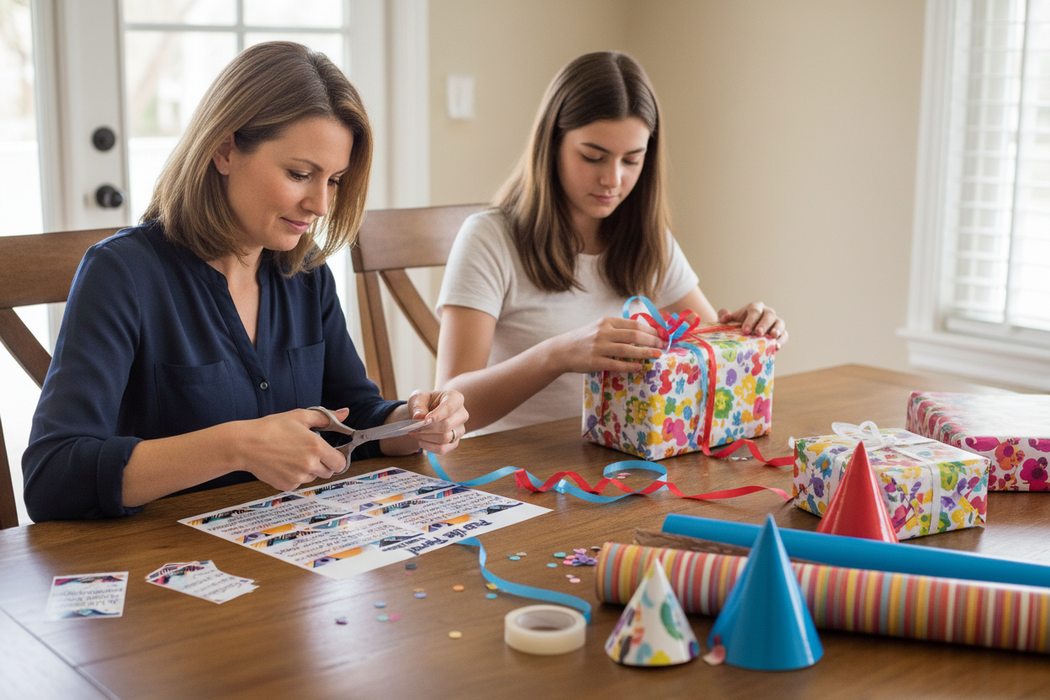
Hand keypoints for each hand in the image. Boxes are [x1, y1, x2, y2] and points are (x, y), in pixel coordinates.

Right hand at [242, 408, 348, 490]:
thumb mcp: (300, 416)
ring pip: (313, 477)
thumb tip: (345, 413)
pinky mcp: (287, 485)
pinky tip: (283, 463)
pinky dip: (295, 475)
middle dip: (323, 463)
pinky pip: (298, 482)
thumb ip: (326, 417)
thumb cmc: (272, 428)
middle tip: (308, 452)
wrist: (245, 444)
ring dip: (309, 469)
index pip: (340, 463)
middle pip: (328, 472)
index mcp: (317, 447)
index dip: (337, 458)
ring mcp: (298, 477)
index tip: (330, 453)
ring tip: (292, 455)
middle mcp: (310, 465)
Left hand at [392, 389, 468, 454]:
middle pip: (447, 425)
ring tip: (415, 433)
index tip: (424, 421)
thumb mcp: (418, 398)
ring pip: (445, 438)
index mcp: (455, 398)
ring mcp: (460, 429)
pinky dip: (430, 447)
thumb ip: (418, 406)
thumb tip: (419, 416)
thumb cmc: (425, 402)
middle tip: (413, 428)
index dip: (437, 415)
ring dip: (427, 437)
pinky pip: (444, 449)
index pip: (449, 408)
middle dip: (427, 428)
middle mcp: (462, 414)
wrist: (426, 411)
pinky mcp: (455, 441)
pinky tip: (421, 441)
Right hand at [549, 317, 664, 373]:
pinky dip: (630, 366)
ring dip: (645, 352)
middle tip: (663, 346)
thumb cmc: (584, 339)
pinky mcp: (595, 361)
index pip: (634, 324)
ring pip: (627, 349)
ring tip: (657, 355)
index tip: (661, 335)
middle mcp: (604, 332)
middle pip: (634, 334)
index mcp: (607, 321)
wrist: (562, 350)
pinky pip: (617, 364)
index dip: (651, 330)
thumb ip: (617, 329)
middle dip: (652, 340)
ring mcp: (599, 347)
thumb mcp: (599, 328)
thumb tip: (643, 332)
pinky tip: (639, 367)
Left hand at [717, 302, 787, 343]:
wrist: (743, 336)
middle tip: (757, 333)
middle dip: (764, 323)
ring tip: (772, 336)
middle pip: (769, 314)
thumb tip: (725, 317)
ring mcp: (775, 323)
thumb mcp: (728, 321)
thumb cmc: (735, 326)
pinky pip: (784, 335)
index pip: (755, 310)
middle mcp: (767, 313)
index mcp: (755, 308)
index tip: (745, 330)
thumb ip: (724, 316)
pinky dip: (781, 340)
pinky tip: (776, 347)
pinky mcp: (781, 333)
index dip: (751, 319)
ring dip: (777, 329)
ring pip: (780, 323)